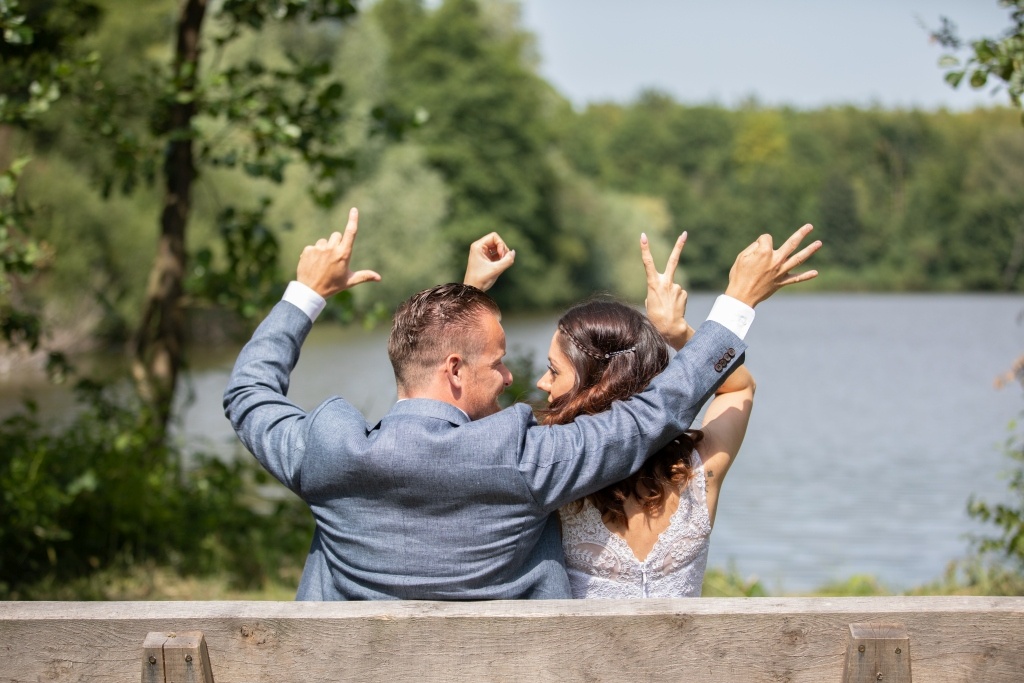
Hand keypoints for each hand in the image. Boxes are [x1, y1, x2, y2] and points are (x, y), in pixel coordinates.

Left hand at [296, 208, 380, 297]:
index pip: (350, 233)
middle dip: (336, 243)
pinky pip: (313, 246)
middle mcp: (332, 249)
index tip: (354, 209)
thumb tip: (379, 278)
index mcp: (343, 254)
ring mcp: (319, 249)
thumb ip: (364, 276)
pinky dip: (313, 254)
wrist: (310, 291)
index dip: (353, 220)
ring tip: (322, 263)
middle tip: (333, 259)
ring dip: (324, 248)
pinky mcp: (308, 250)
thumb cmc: (332, 286)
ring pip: (324, 241)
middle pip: (337, 236)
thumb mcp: (349, 281)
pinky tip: (313, 264)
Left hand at [463, 232, 514, 290]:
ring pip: (498, 248)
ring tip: (503, 264)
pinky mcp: (487, 260)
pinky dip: (501, 259)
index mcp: (478, 246)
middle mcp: (480, 248)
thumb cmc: (481, 279)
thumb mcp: (496, 269)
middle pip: (497, 241)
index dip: (501, 244)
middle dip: (503, 250)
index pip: (494, 236)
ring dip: (503, 255)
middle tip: (503, 260)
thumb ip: (507, 260)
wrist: (473, 289)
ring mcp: (483, 254)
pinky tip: (501, 266)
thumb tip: (514, 252)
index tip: (501, 255)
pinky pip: (497, 255)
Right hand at [641, 231, 692, 350]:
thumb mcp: (649, 302)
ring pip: (672, 287)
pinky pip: (678, 293)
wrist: (670, 327)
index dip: (644, 248)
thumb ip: (655, 291)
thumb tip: (665, 288)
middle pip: (673, 260)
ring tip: (667, 307)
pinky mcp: (683, 292)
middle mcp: (666, 282)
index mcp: (653, 283)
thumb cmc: (655, 316)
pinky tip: (673, 307)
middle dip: (679, 246)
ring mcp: (676, 287)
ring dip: (669, 295)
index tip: (643, 236)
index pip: (647, 262)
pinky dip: (675, 300)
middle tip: (685, 233)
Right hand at [724, 224, 820, 307]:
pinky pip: (796, 278)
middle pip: (792, 243)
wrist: (741, 296)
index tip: (754, 250)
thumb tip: (763, 245)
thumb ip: (754, 247)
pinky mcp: (781, 282)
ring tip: (819, 243)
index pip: (766, 238)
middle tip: (810, 226)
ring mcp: (780, 272)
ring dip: (810, 250)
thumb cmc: (739, 275)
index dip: (760, 241)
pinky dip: (806, 276)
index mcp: (765, 252)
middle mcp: (776, 260)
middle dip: (801, 234)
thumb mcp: (741, 257)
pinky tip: (815, 273)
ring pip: (798, 259)